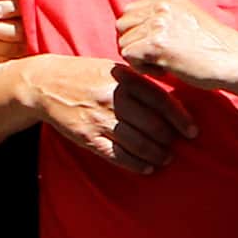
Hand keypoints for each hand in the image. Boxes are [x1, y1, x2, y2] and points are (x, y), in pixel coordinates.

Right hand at [24, 56, 195, 175]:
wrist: (44, 83)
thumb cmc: (85, 75)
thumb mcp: (113, 70)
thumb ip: (139, 84)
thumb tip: (172, 102)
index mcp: (124, 80)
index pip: (161, 102)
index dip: (180, 119)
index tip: (192, 131)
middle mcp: (114, 99)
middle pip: (153, 126)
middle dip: (169, 141)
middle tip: (176, 147)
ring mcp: (99, 119)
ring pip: (138, 143)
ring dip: (156, 155)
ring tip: (165, 159)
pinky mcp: (87, 136)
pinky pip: (116, 155)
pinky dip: (135, 164)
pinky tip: (146, 168)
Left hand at [114, 0, 237, 94]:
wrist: (235, 60)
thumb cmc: (215, 47)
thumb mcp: (188, 19)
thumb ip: (164, 17)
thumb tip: (138, 28)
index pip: (131, 11)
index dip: (138, 31)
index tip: (157, 44)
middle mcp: (161, 7)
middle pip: (122, 25)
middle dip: (134, 42)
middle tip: (156, 55)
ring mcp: (158, 25)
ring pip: (124, 41)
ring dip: (139, 57)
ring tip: (163, 62)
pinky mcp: (157, 45)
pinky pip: (129, 56)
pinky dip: (142, 67)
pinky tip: (163, 68)